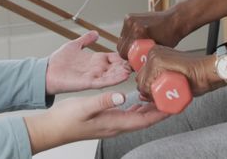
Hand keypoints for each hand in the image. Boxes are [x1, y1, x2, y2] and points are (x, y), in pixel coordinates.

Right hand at [24, 91, 168, 153]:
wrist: (51, 129)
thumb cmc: (66, 119)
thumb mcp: (85, 106)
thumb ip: (104, 101)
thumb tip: (122, 97)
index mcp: (114, 123)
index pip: (145, 120)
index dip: (161, 113)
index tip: (175, 105)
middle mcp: (116, 125)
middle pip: (145, 119)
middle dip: (160, 110)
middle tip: (174, 98)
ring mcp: (111, 123)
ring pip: (137, 117)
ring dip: (150, 108)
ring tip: (162, 97)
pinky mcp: (105, 119)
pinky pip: (127, 114)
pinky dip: (137, 106)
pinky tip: (138, 99)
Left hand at [46, 31, 131, 94]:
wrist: (46, 71)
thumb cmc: (58, 61)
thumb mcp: (74, 45)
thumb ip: (86, 40)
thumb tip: (95, 32)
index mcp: (95, 60)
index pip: (113, 58)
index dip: (123, 57)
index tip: (133, 55)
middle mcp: (96, 69)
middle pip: (115, 67)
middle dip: (125, 66)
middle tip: (138, 65)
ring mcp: (93, 76)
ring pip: (112, 75)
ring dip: (122, 73)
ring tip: (132, 71)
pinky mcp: (87, 83)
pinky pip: (103, 81)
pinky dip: (113, 79)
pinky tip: (123, 76)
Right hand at [116, 9, 186, 58]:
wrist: (174, 20)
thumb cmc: (170, 35)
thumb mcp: (157, 51)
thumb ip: (143, 59)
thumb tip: (133, 67)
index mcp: (138, 32)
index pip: (123, 52)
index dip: (129, 59)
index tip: (135, 60)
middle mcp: (132, 24)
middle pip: (121, 45)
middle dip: (128, 52)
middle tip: (138, 54)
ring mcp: (130, 19)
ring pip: (122, 39)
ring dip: (128, 44)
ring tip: (140, 45)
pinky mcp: (130, 17)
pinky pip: (124, 32)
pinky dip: (129, 36)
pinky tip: (139, 37)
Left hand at [135, 45, 219, 101]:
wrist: (207, 70)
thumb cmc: (193, 76)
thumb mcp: (170, 80)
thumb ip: (155, 86)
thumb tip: (142, 95)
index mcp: (154, 55)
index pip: (141, 77)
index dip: (150, 88)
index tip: (163, 89)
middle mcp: (152, 53)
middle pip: (140, 80)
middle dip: (151, 92)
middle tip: (169, 91)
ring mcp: (154, 56)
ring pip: (144, 84)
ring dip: (156, 94)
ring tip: (173, 88)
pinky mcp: (157, 61)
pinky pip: (148, 85)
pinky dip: (158, 94)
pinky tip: (172, 88)